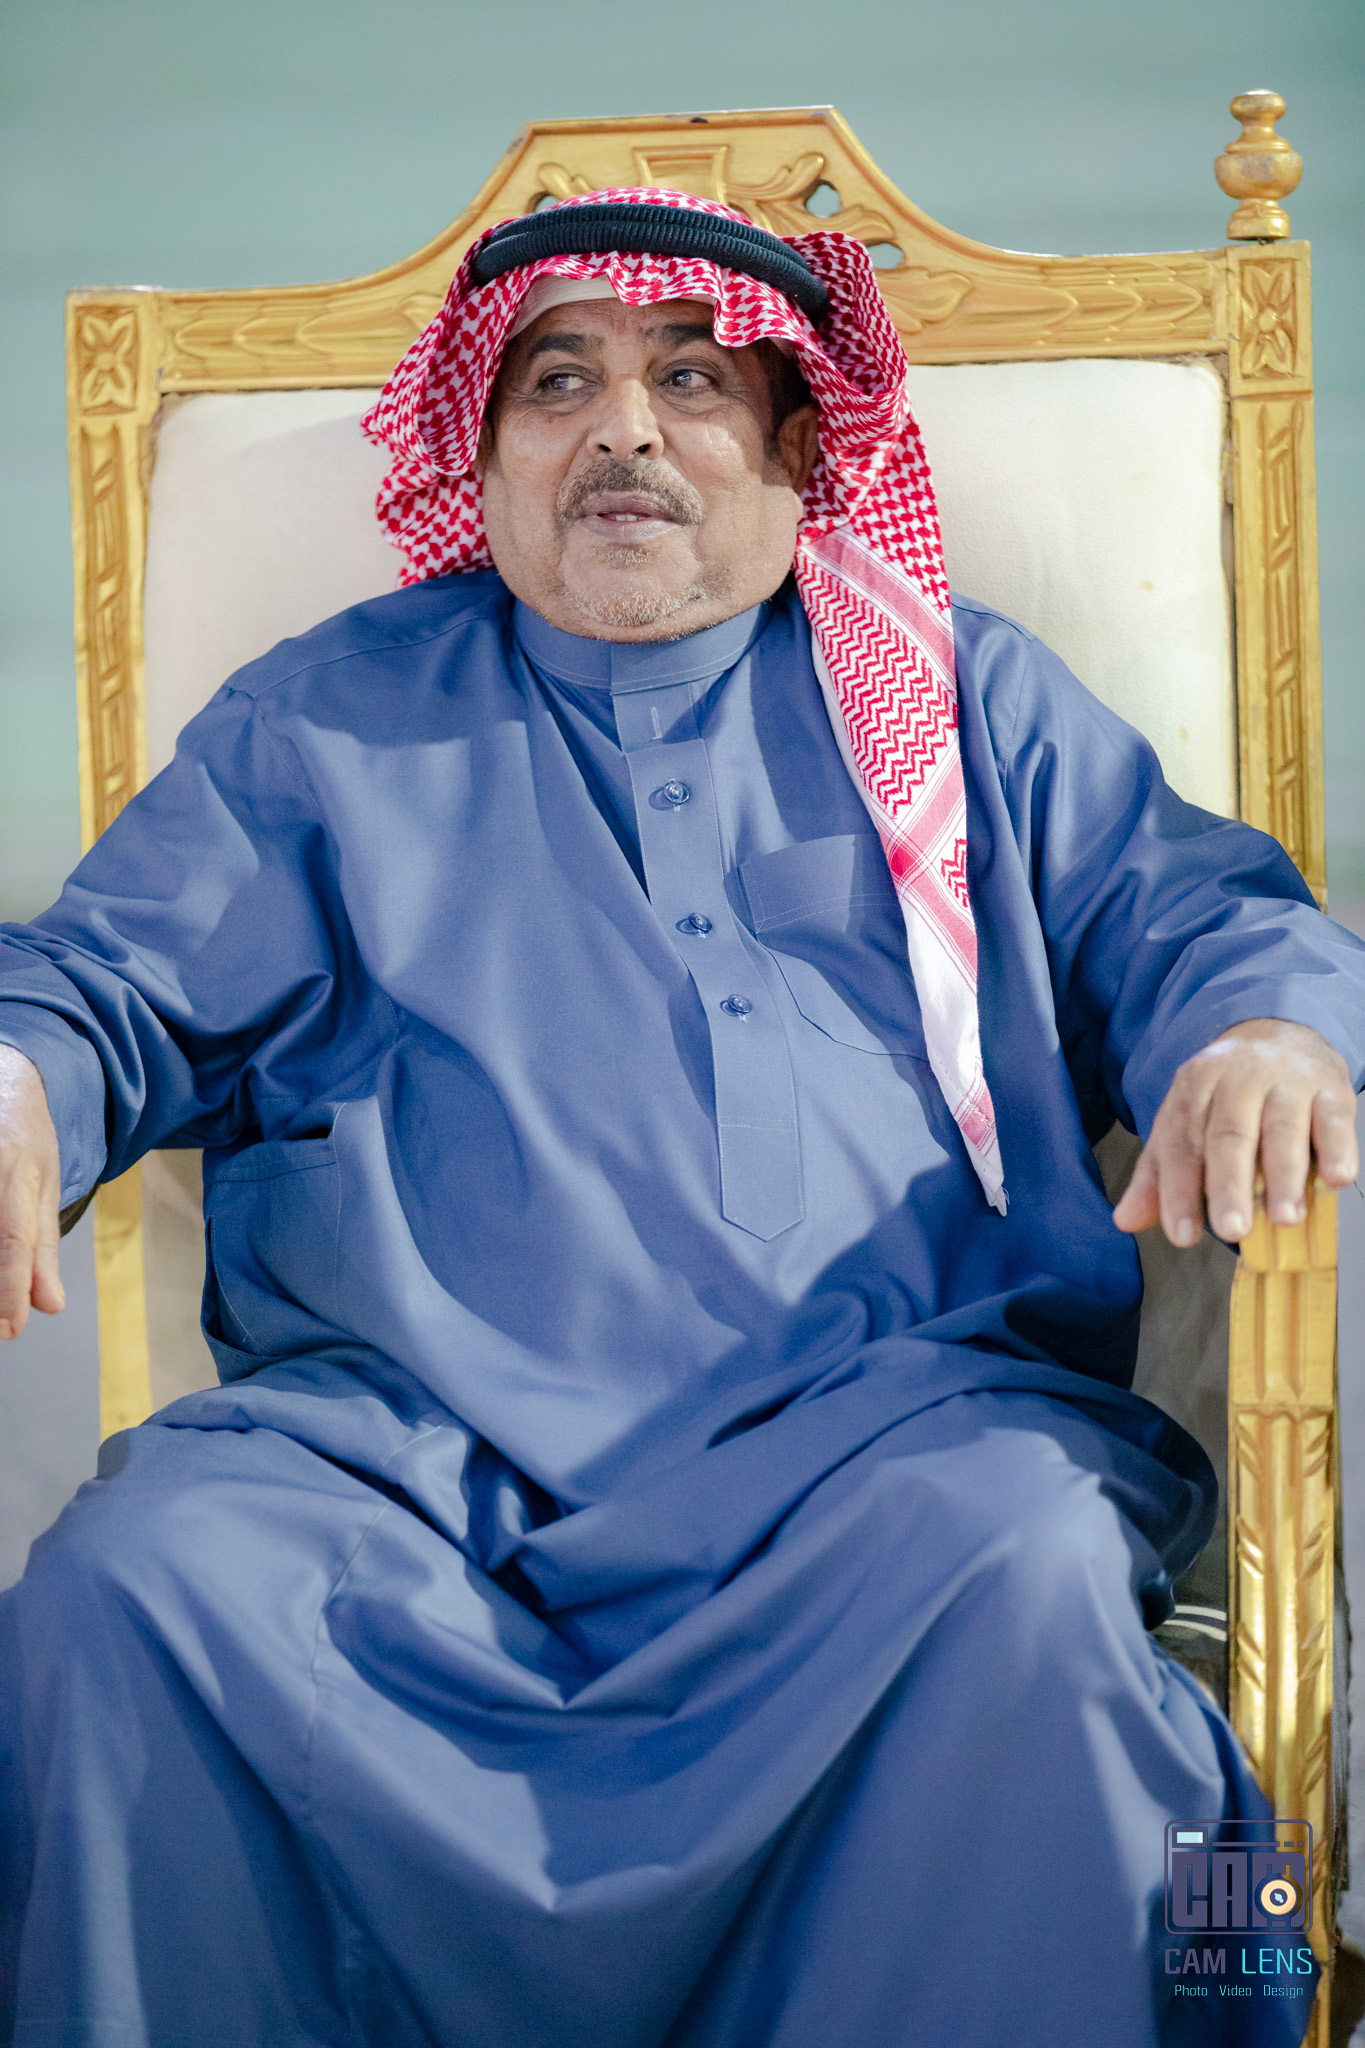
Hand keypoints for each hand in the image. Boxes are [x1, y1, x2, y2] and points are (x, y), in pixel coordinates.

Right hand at [0, 1044, 63, 1338]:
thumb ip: (43, 1249)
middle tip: (1, 1324)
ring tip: (0, 1304)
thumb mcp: (47, 1187)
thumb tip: (48, 1305)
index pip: (14, 1237)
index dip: (10, 1287)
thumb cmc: (27, 1140)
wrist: (2, 1085)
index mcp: (16, 1173)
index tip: (11, 1328)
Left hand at [1112, 1019, 1357, 1247]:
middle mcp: (1238, 1080)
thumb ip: (1158, 1175)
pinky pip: (1334, 1117)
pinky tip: (1336, 1178)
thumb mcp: (1184, 1124)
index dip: (1179, 1191)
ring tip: (1284, 1218)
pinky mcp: (1330, 1088)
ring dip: (1285, 1175)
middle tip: (1232, 1229)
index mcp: (1194, 1088)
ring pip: (1283, 1127)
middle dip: (1229, 1186)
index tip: (1182, 1234)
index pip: (1182, 1143)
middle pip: (1230, 1135)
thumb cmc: (1226, 1094)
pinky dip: (1338, 1148)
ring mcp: (1287, 1081)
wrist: (1279, 1033)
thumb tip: (1125, 1220)